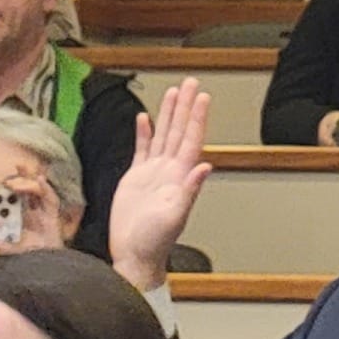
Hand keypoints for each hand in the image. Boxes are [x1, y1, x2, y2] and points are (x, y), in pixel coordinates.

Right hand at [108, 81, 212, 289]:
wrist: (134, 256)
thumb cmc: (154, 242)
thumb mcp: (174, 216)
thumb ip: (189, 191)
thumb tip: (204, 166)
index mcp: (179, 177)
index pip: (191, 140)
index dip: (197, 118)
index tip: (203, 96)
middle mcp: (169, 171)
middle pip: (179, 131)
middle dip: (185, 106)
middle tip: (191, 82)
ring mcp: (153, 173)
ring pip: (163, 135)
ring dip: (169, 114)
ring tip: (174, 92)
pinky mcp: (136, 179)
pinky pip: (142, 149)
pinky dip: (144, 133)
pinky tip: (145, 119)